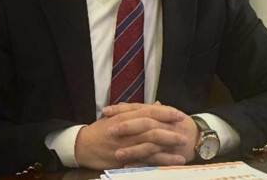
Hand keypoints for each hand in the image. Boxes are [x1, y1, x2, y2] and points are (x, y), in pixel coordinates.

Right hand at [74, 103, 189, 168]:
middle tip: (185, 131)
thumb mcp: (118, 115)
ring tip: (183, 149)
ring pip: (150, 144)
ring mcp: (125, 145)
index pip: (148, 112)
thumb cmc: (101, 130)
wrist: (82, 146)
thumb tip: (157, 104)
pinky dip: (159, 161)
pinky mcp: (124, 159)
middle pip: (151, 127)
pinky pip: (144, 160)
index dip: (165, 113)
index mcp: (124, 116)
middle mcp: (125, 129)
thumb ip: (138, 110)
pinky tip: (172, 162)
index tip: (179, 115)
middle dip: (170, 129)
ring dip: (168, 147)